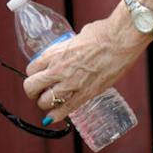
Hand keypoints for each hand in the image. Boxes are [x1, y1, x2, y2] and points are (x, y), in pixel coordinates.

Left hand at [21, 14, 144, 122]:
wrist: (121, 39)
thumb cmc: (102, 33)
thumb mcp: (77, 38)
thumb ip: (69, 49)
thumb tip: (71, 51)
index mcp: (55, 53)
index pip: (31, 69)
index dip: (33, 75)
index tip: (38, 78)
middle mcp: (58, 68)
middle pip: (31, 87)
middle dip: (33, 92)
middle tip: (38, 93)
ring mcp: (71, 82)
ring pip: (45, 101)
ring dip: (45, 104)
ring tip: (50, 103)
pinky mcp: (86, 93)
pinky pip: (66, 109)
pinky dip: (56, 116)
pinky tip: (51, 119)